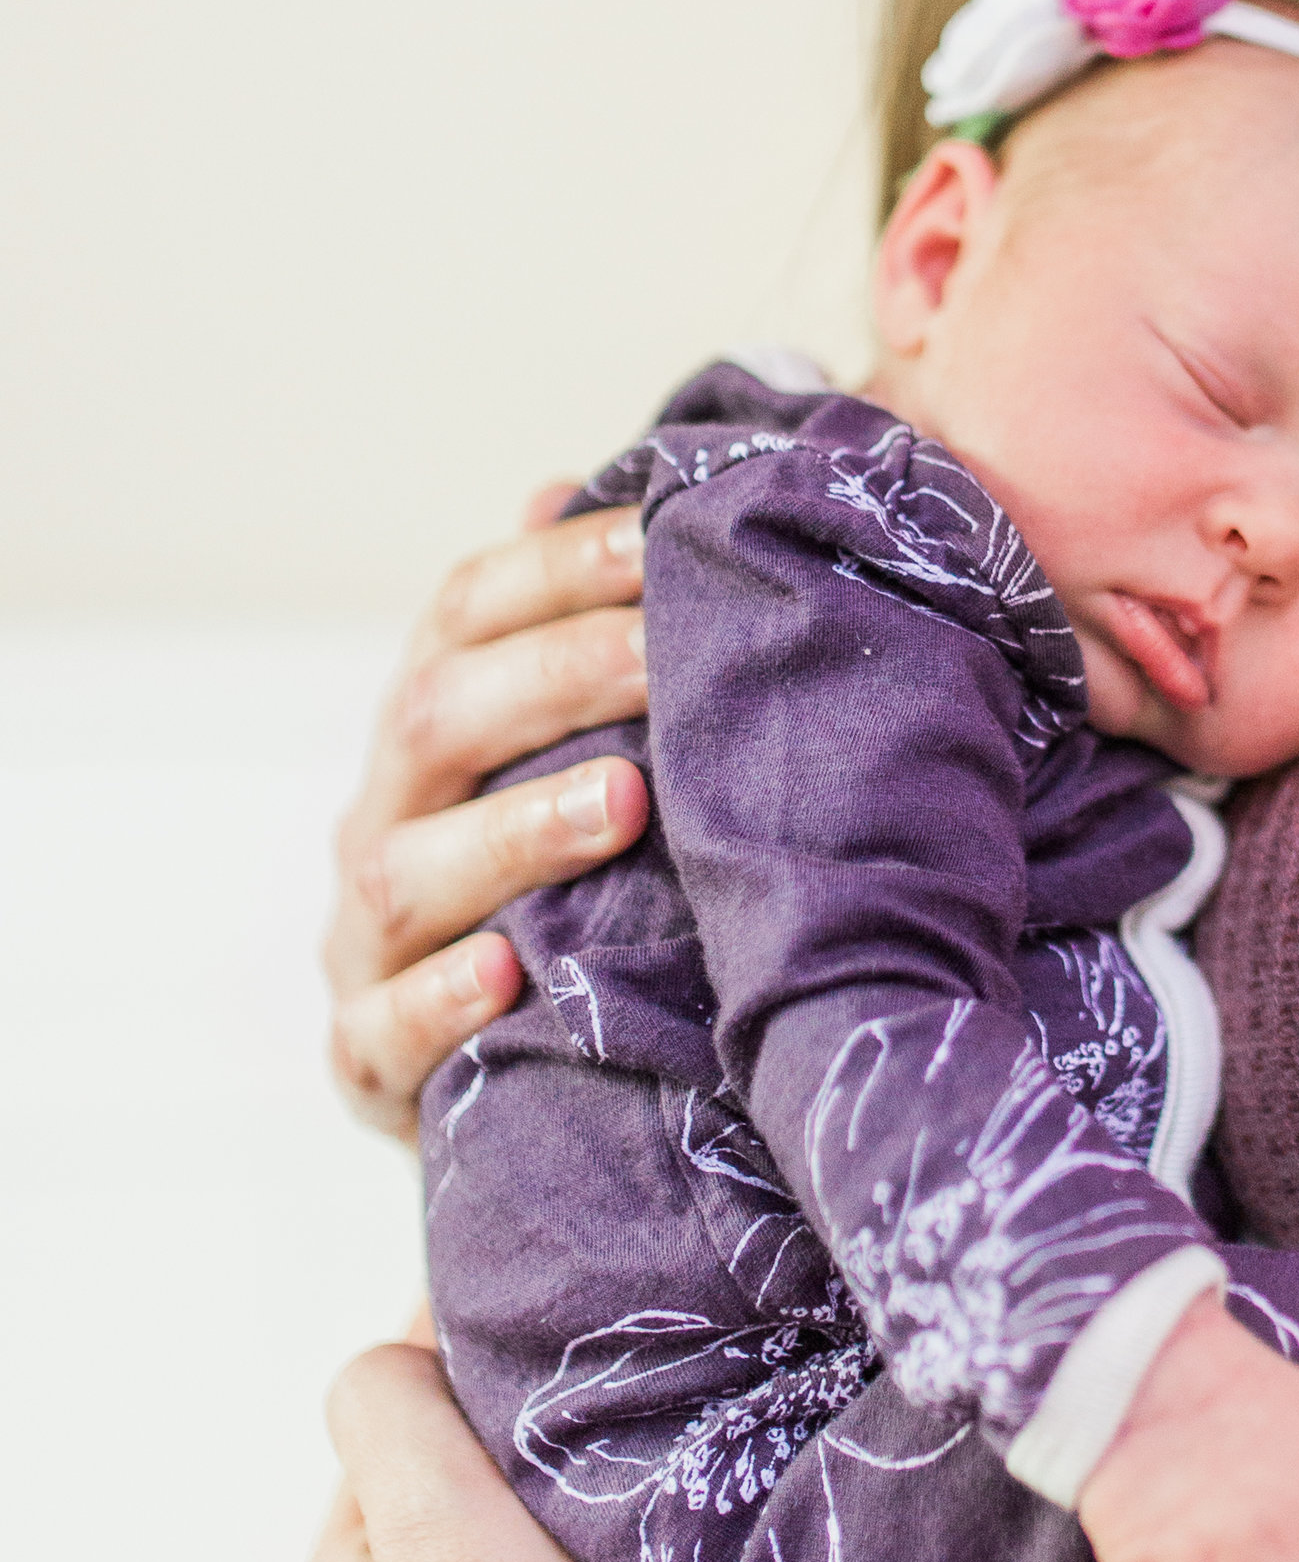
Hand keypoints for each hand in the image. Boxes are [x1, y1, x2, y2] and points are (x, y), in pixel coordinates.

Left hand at [296, 1332, 625, 1561]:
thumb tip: (409, 1344)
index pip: (394, 1420)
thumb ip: (386, 1400)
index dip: (467, 1357)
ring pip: (536, 1533)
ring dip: (582, 1497)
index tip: (548, 1327)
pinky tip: (666, 1552)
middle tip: (604, 1400)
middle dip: (527, 1432)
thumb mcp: (422, 1509)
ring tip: (643, 1472)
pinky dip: (624, 1559)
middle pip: (466, 1476)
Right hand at [325, 484, 650, 1136]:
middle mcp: (385, 817)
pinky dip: (440, 1000)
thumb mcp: (567, 754)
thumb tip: (565, 487)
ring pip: (408, 872)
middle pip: (435, 719)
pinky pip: (382, 1031)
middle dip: (555, 676)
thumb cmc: (565, 880)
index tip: (668, 532)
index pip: (465, 612)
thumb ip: (569, 634)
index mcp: (430, 727)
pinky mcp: (368, 1062)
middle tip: (667, 653)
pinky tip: (508, 972)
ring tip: (623, 802)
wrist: (523, 1074)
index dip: (558, 566)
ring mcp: (366, 942)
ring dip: (517, 831)